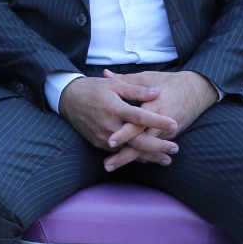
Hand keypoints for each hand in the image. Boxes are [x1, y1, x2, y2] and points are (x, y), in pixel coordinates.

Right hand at [58, 75, 178, 165]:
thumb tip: (157, 92)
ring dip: (149, 156)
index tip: (174, 123)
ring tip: (167, 159)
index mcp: (113, 107)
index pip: (139, 117)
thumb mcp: (114, 84)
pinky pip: (119, 152)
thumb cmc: (92, 88)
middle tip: (175, 148)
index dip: (157, 121)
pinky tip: (147, 158)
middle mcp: (108, 125)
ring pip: (129, 150)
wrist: (67, 99)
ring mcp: (102, 137)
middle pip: (137, 141)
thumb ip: (136, 90)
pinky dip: (134, 156)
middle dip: (158, 147)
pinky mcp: (98, 143)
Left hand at [101, 70, 217, 171]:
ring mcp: (166, 132)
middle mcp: (160, 123)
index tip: (110, 141)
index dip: (124, 133)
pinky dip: (142, 156)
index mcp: (154, 107)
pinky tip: (128, 161)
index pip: (137, 123)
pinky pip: (153, 148)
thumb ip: (126, 79)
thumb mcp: (148, 78)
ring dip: (131, 159)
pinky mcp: (169, 136)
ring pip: (147, 149)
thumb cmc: (170, 82)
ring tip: (112, 167)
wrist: (197, 90)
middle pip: (141, 143)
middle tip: (107, 165)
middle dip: (124, 156)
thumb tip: (105, 73)